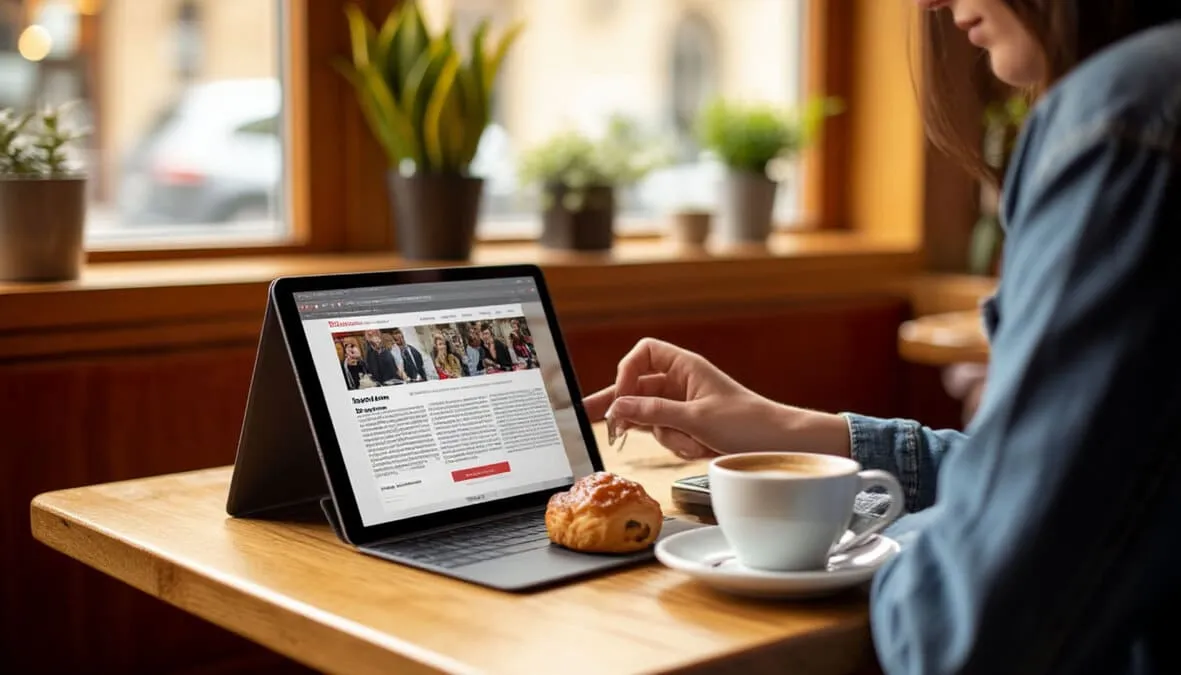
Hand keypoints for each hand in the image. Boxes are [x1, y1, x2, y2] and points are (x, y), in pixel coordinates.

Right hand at [583, 339, 850, 460]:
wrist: (783, 445)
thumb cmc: (748, 424)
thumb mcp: (696, 418)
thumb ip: (653, 413)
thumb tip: (618, 407)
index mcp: (686, 367)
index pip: (644, 353)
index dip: (627, 371)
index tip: (622, 395)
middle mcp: (683, 382)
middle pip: (639, 387)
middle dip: (625, 408)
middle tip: (591, 418)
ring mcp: (686, 405)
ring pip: (651, 417)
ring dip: (666, 435)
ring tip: (692, 443)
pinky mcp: (691, 426)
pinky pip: (666, 433)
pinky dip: (677, 444)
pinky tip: (698, 449)